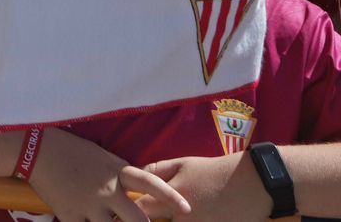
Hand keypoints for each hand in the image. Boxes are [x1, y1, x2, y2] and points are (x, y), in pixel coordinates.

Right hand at [27, 127, 190, 221]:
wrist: (37, 149)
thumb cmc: (72, 150)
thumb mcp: (103, 157)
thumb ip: (122, 175)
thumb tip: (141, 190)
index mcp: (116, 172)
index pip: (150, 183)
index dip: (170, 196)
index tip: (187, 209)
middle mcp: (106, 190)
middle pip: (136, 220)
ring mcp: (88, 205)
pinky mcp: (70, 215)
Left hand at [137, 153, 268, 220]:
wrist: (254, 184)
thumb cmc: (215, 171)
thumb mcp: (183, 164)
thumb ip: (156, 170)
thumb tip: (133, 175)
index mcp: (171, 196)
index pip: (139, 209)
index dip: (130, 210)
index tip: (125, 210)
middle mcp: (183, 217)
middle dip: (145, 220)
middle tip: (142, 215)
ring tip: (172, 216)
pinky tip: (190, 218)